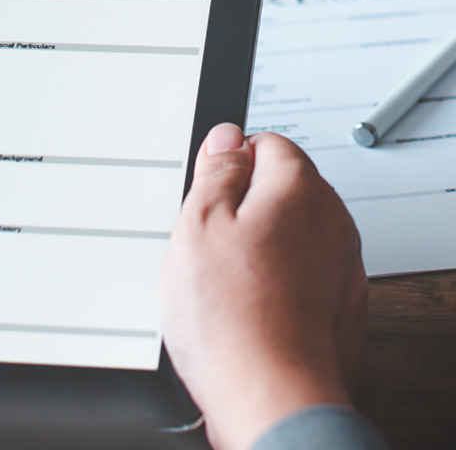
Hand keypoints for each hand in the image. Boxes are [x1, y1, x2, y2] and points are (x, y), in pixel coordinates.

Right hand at [160, 124, 366, 449]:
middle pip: (283, 189)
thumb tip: (226, 140)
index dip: (229, 162)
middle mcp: (333, 223)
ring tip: (223, 279)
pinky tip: (247, 306)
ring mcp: (342, 269)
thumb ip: (216, 171)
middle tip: (206, 237)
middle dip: (245, 204)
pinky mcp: (341, 310)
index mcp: (300, 189)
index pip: (267, 143)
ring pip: (292, 234)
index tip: (207, 188)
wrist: (271, 400)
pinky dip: (279, 282)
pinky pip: (304, 276)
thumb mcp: (197, 222)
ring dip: (261, 245)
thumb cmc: (233, 318)